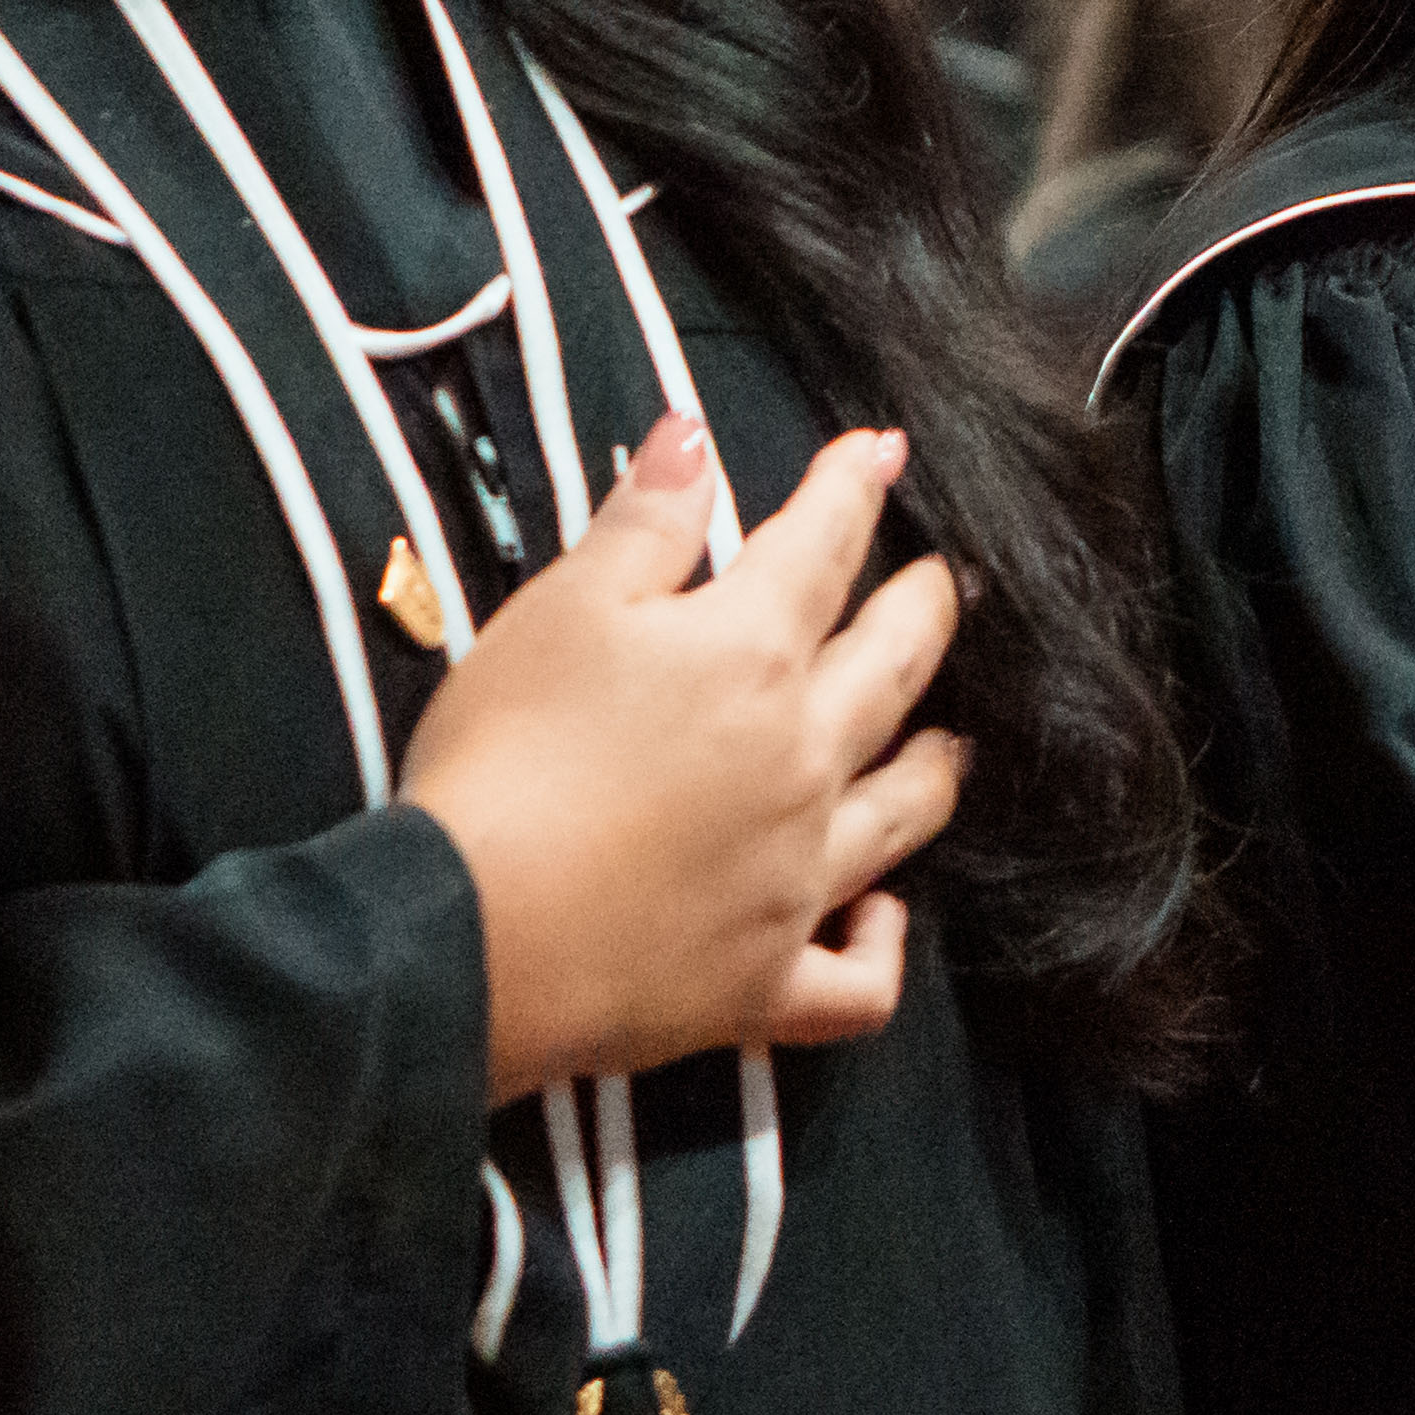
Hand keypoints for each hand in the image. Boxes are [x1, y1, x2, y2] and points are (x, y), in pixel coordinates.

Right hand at [394, 414, 967, 1097]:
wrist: (468, 935)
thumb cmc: (504, 758)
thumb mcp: (560, 610)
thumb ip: (642, 522)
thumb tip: (694, 433)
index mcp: (750, 656)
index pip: (822, 548)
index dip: (854, 489)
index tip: (883, 453)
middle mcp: (802, 760)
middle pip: (895, 671)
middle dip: (925, 612)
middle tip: (942, 583)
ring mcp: (797, 879)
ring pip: (904, 814)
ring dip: (934, 768)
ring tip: (947, 743)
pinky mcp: (765, 981)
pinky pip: (860, 981)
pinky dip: (881, 948)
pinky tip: (880, 920)